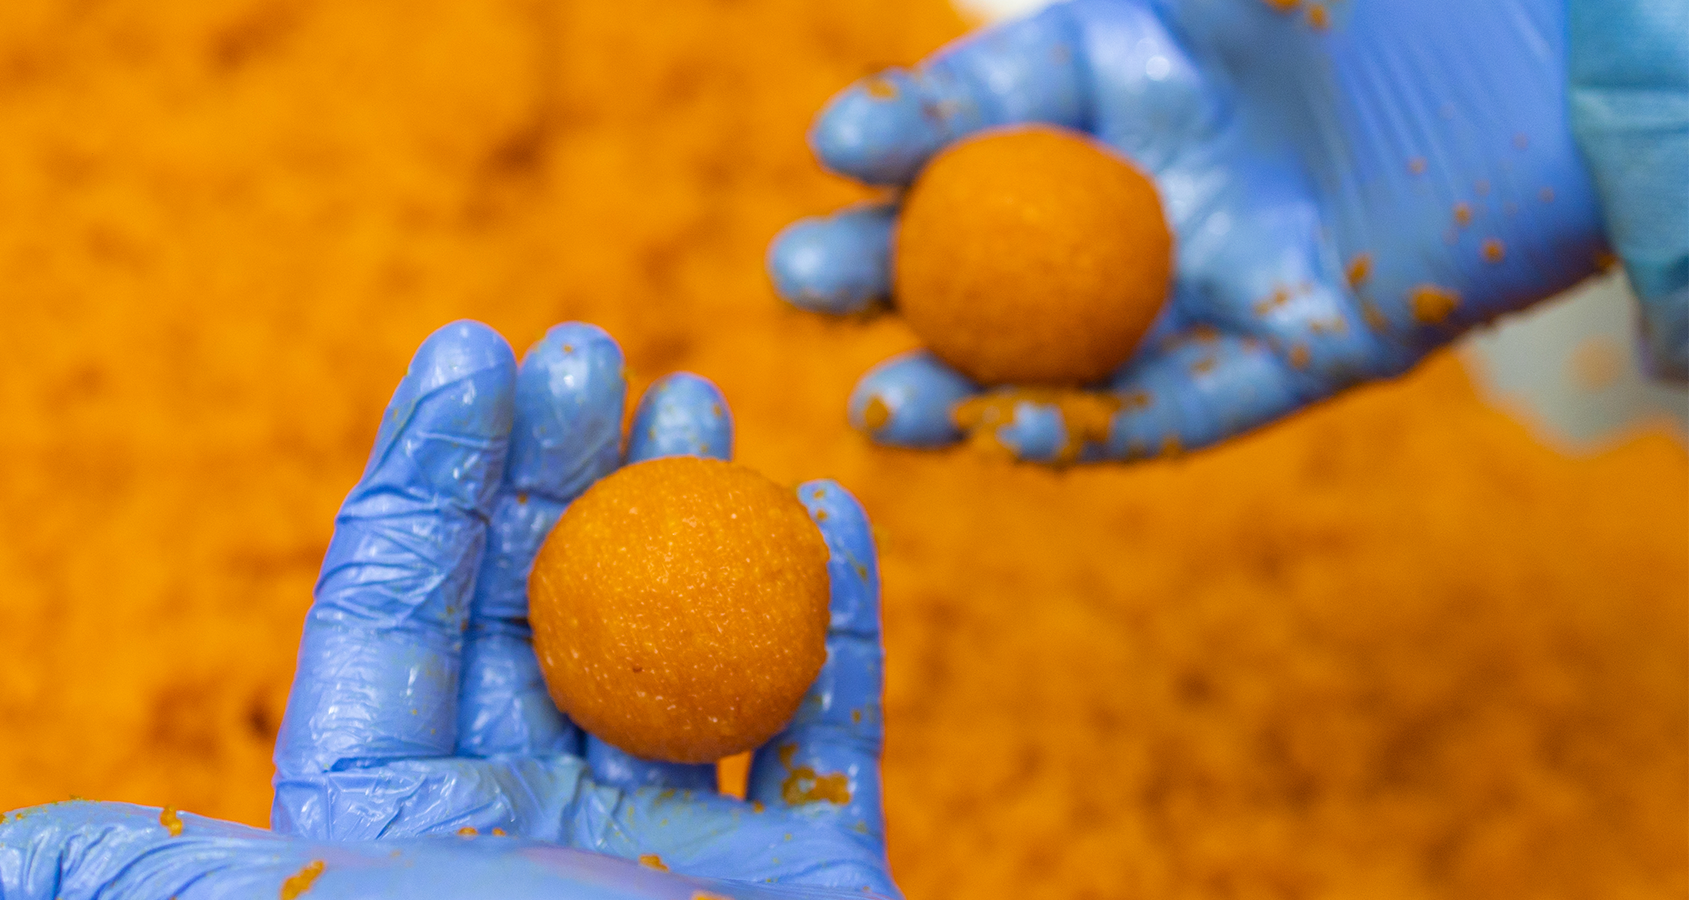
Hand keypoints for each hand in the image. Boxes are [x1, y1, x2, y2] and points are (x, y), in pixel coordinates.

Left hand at [0, 321, 896, 899]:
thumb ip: (137, 873)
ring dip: (691, 513)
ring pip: (680, 642)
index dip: (423, 472)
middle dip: (560, 464)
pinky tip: (822, 511)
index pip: (393, 613)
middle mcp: (527, 823)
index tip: (469, 351)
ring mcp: (672, 845)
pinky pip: (825, 726)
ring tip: (693, 402)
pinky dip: (835, 618)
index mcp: (395, 826)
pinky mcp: (805, 873)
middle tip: (595, 352)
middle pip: (538, 602)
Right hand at [770, 0, 1611, 462]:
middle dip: (879, 272)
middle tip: (796, 284)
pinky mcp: (1299, 349)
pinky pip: (1185, 408)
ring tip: (874, 410)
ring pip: (1061, 351)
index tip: (835, 146)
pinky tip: (1017, 437)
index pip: (981, 108)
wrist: (1557, 55)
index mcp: (1124, 70)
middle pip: (985, 246)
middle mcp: (1153, 180)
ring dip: (959, 389)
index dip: (904, 128)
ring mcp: (1217, 272)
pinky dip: (1101, 431)